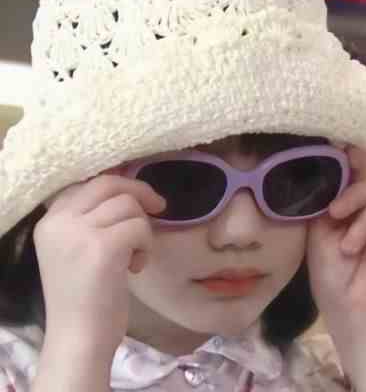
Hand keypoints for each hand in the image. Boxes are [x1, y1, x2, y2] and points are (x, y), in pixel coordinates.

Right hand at [33, 167, 165, 354]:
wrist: (79, 338)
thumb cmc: (84, 296)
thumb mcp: (78, 249)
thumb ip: (92, 220)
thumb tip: (130, 194)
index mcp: (51, 221)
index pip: (89, 184)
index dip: (119, 185)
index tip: (138, 197)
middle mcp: (60, 221)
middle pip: (108, 183)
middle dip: (140, 190)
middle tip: (159, 206)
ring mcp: (79, 232)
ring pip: (128, 204)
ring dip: (142, 228)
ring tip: (136, 255)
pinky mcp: (102, 247)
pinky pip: (139, 227)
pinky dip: (146, 244)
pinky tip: (136, 267)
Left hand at [306, 145, 365, 383]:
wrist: (351, 308)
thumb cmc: (331, 274)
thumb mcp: (320, 233)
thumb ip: (325, 202)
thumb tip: (327, 169)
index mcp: (350, 211)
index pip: (358, 177)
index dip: (353, 160)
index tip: (342, 146)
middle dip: (354, 195)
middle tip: (336, 215)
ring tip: (351, 248)